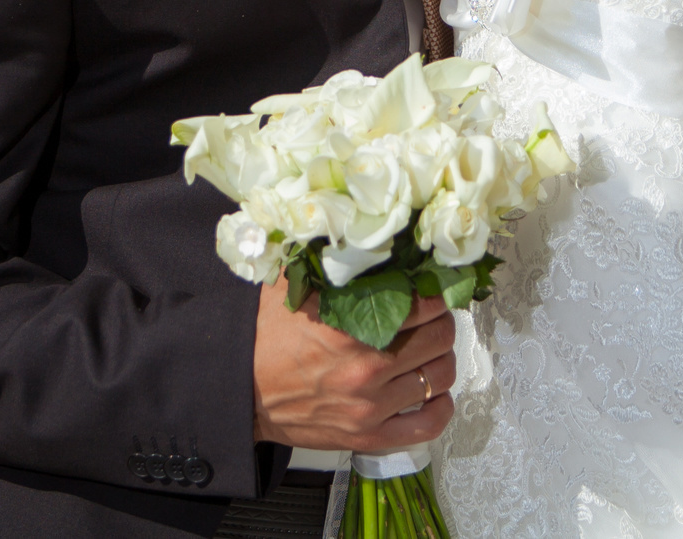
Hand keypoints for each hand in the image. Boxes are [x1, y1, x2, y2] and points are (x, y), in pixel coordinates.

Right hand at [251, 283, 456, 453]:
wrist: (239, 391)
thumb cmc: (263, 338)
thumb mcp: (292, 288)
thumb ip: (331, 268)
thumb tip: (367, 246)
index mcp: (348, 330)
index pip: (421, 305)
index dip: (434, 293)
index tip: (432, 289)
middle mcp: (366, 370)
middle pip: (438, 340)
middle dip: (442, 323)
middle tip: (434, 317)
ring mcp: (370, 408)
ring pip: (439, 379)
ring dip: (443, 360)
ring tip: (432, 350)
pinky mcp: (368, 436)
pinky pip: (427, 426)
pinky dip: (441, 408)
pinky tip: (435, 392)